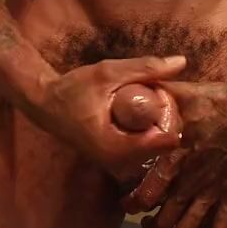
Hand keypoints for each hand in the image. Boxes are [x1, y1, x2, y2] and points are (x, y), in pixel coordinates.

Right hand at [30, 55, 186, 177]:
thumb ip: (145, 68)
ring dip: (157, 123)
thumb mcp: (108, 73)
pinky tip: (138, 109)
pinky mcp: (115, 159)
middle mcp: (118, 164)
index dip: (169, 115)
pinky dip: (147, 128)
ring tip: (146, 99)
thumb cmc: (73, 89)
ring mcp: (116, 165)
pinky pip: (143, 147)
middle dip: (165, 118)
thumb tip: (182, 62)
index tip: (159, 93)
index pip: (165, 141)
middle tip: (154, 92)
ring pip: (154, 147)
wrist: (45, 104)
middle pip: (163, 145)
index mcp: (116, 149)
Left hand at [124, 77, 226, 227]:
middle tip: (144, 224)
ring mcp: (213, 190)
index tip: (126, 202)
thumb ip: (157, 95)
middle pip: (163, 217)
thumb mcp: (183, 92)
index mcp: (175, 156)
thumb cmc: (218, 98)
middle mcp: (191, 179)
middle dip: (150, 226)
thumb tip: (133, 90)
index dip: (133, 202)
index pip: (146, 191)